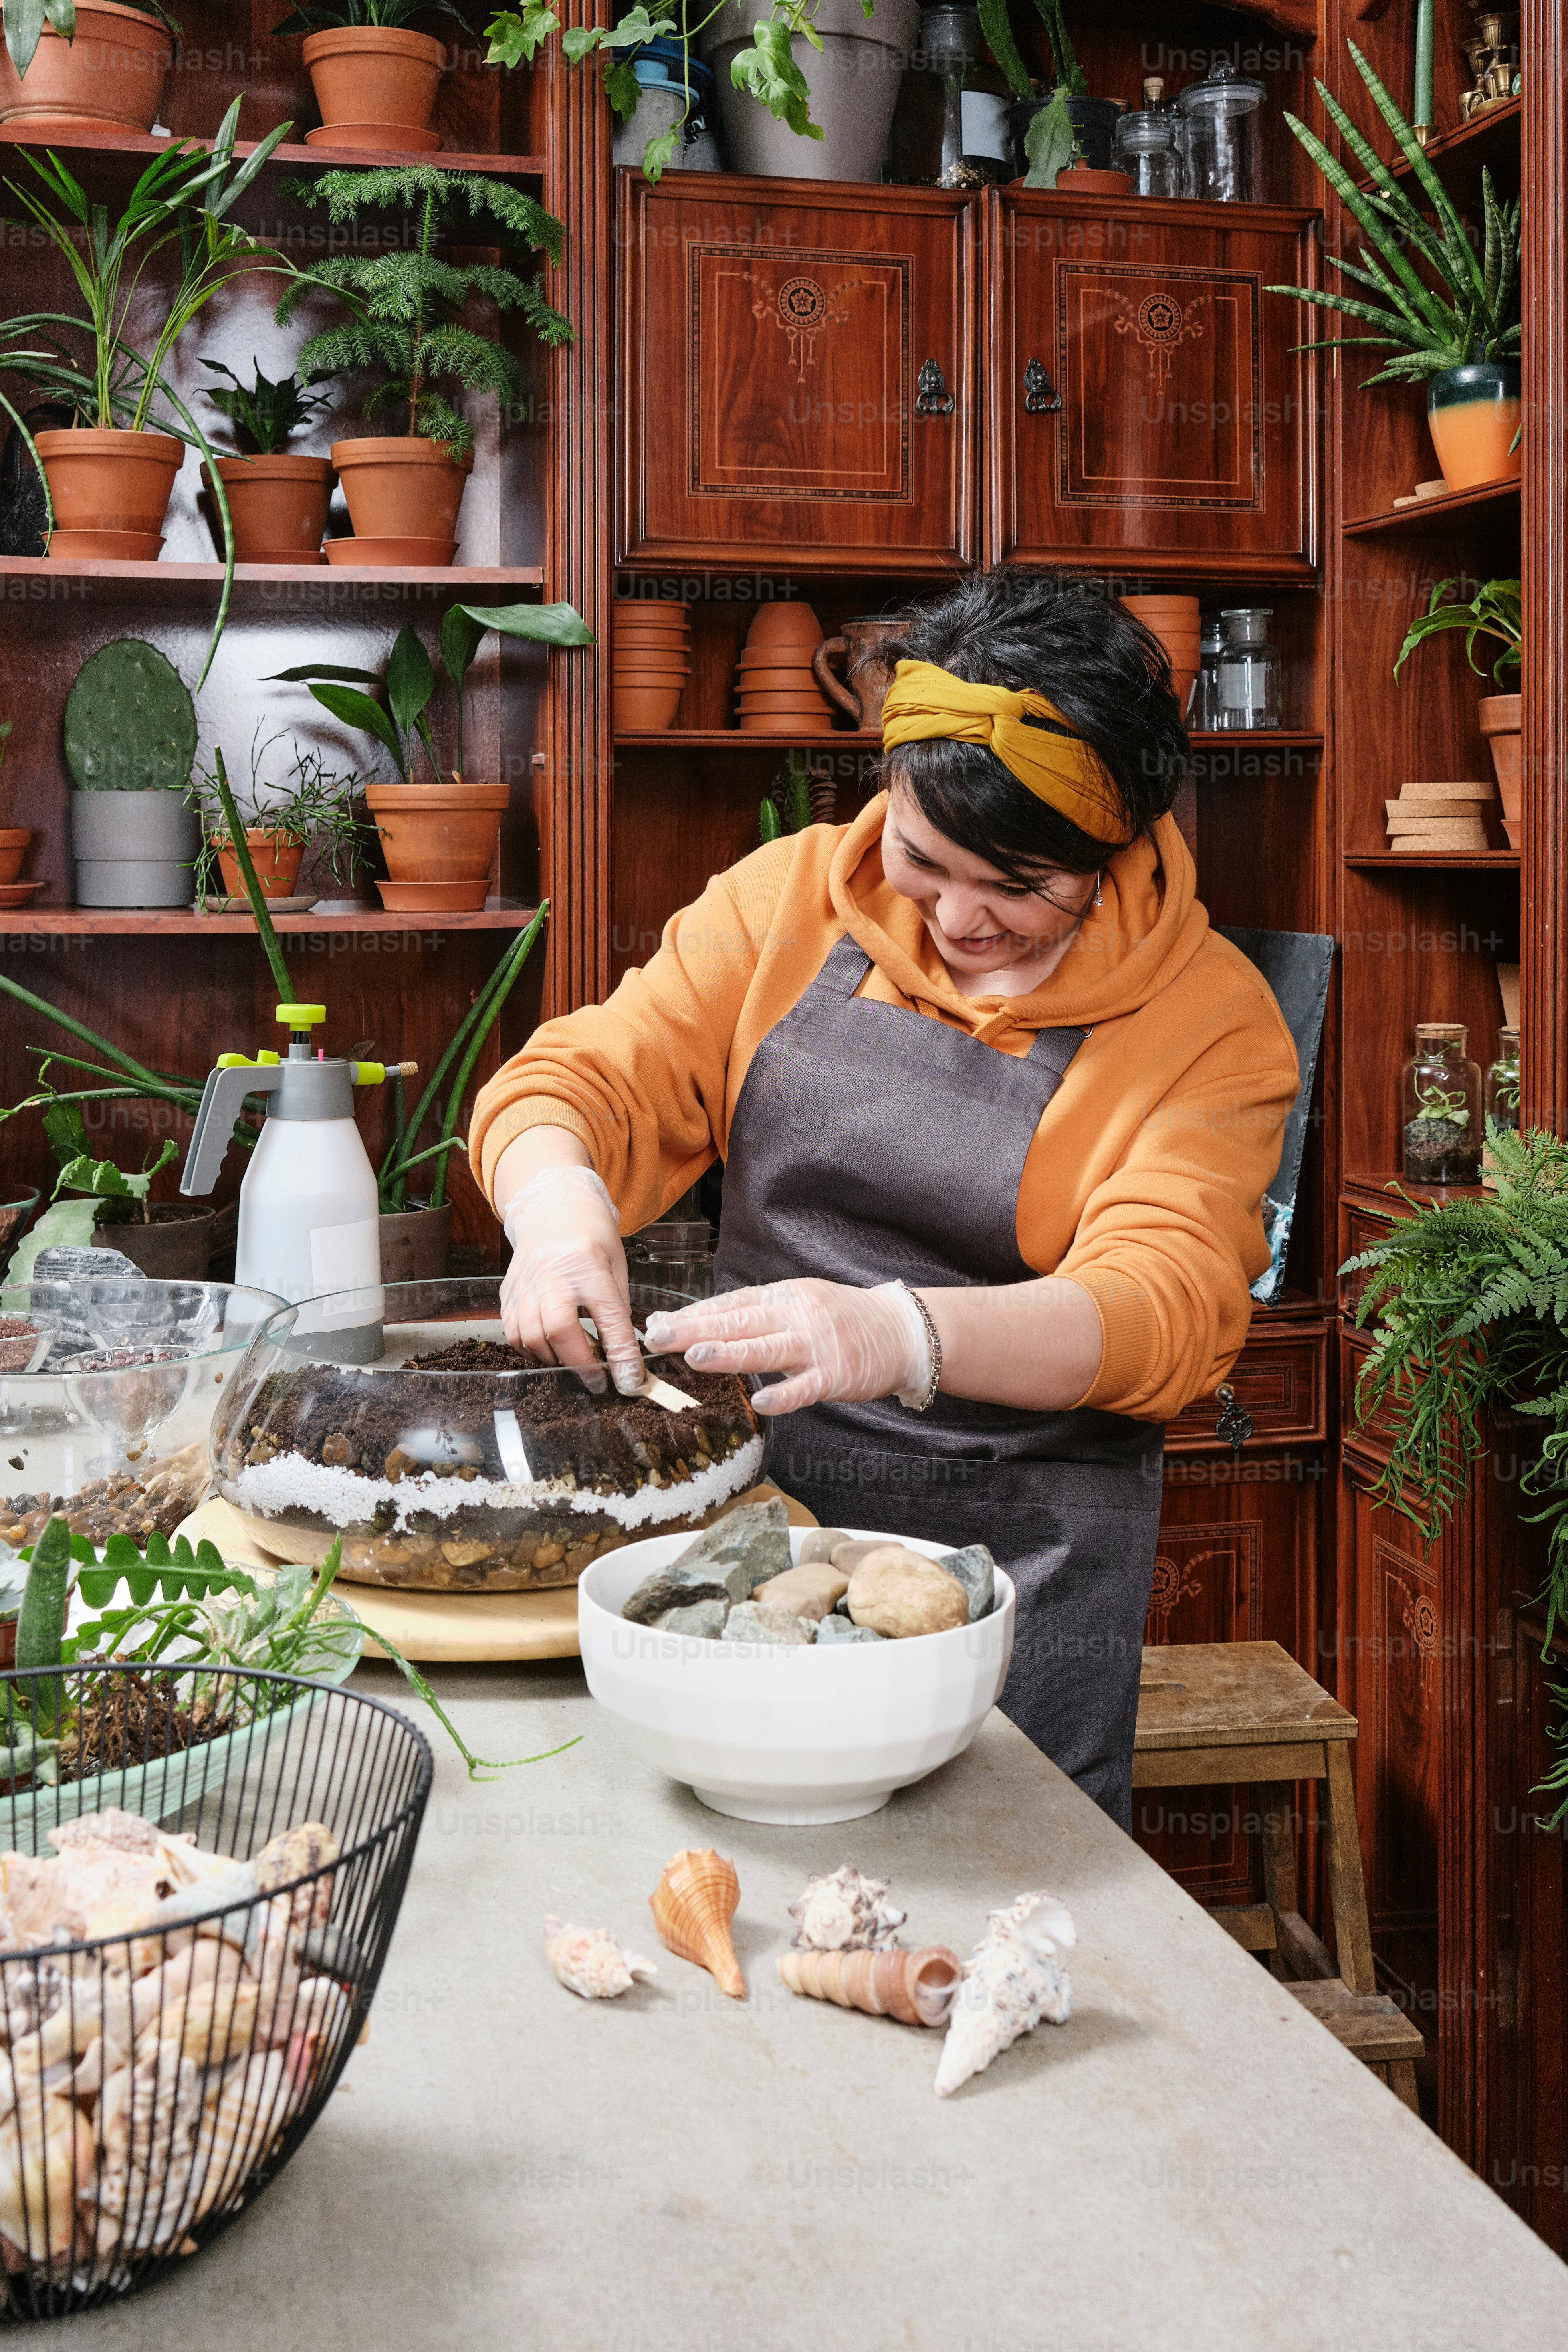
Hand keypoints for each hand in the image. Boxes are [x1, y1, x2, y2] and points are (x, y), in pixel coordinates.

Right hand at [500, 1166, 644, 1395]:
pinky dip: (529, 1349)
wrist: (553, 1206)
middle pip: (561, 1331)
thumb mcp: (616, 1267)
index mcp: (589, 1266)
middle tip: (596, 1380)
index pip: (609, 1318)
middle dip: (579, 1364)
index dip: (620, 1354)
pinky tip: (546, 1348)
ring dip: (553, 1358)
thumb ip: (617, 1308)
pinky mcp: (507, 1291)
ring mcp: (525, 1283)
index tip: (629, 1380)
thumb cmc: (591, 1236)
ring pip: (531, 1337)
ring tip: (572, 1362)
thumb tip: (623, 1354)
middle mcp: (552, 1275)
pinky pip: (512, 1332)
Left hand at [642, 1279, 929, 1416]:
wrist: (901, 1331)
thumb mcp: (799, 1303)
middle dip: (696, 1329)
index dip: (694, 1314)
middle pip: (741, 1321)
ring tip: (695, 1356)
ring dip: (730, 1352)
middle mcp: (797, 1316)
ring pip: (766, 1349)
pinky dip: (783, 1394)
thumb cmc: (841, 1319)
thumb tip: (702, 1323)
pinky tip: (761, 1400)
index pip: (732, 1303)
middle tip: (659, 1336)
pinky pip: (805, 1387)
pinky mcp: (835, 1375)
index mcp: (785, 1296)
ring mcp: (816, 1346)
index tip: (658, 1323)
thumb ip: (756, 1314)